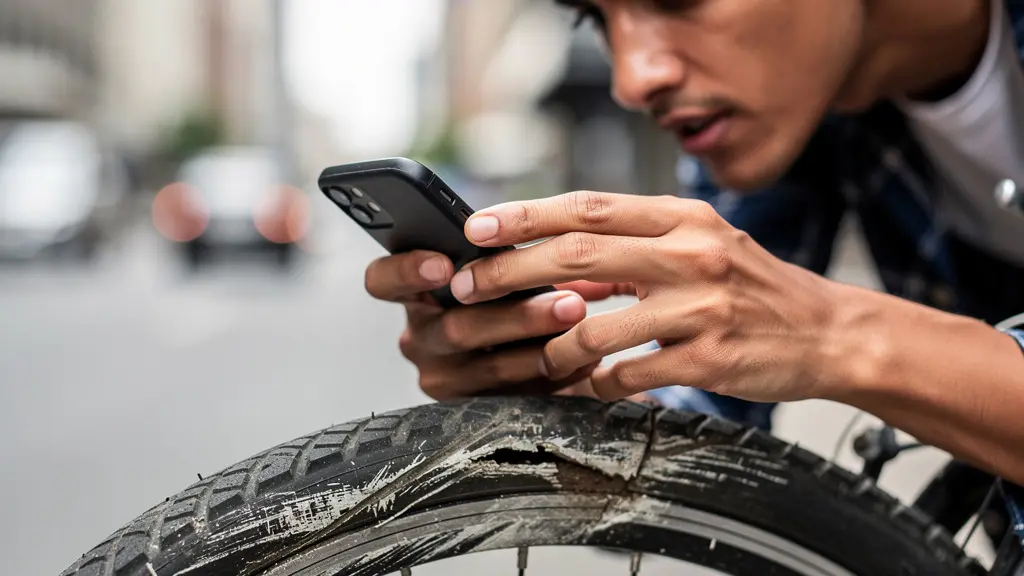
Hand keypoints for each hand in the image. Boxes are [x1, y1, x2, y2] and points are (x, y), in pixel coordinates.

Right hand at [364, 250, 633, 399]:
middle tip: (568, 300)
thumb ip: (501, 253)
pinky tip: (587, 356)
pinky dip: (557, 373)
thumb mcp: (498, 265)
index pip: (382, 281)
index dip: (407, 271)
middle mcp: (420, 337)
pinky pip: (517, 395)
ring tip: (583, 324)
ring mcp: (444, 377)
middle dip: (516, 314)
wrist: (537, 349)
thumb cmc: (512, 289)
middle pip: (456, 328)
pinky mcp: (476, 409)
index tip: (444, 264)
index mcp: (413, 293)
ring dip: (542, 345)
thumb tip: (539, 231)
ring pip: (490, 366)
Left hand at [450, 191, 840, 401]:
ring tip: (540, 358)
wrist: (829, 332)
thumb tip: (560, 264)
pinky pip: (629, 374)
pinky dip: (598, 383)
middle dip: (511, 271)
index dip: (525, 215)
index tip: (477, 227)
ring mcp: (701, 306)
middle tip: (469, 288)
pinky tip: (592, 385)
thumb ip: (633, 250)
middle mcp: (691, 252)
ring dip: (553, 346)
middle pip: (578, 253)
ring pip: (596, 325)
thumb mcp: (700, 248)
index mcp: (683, 218)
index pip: (588, 206)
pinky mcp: (709, 357)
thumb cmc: (754, 289)